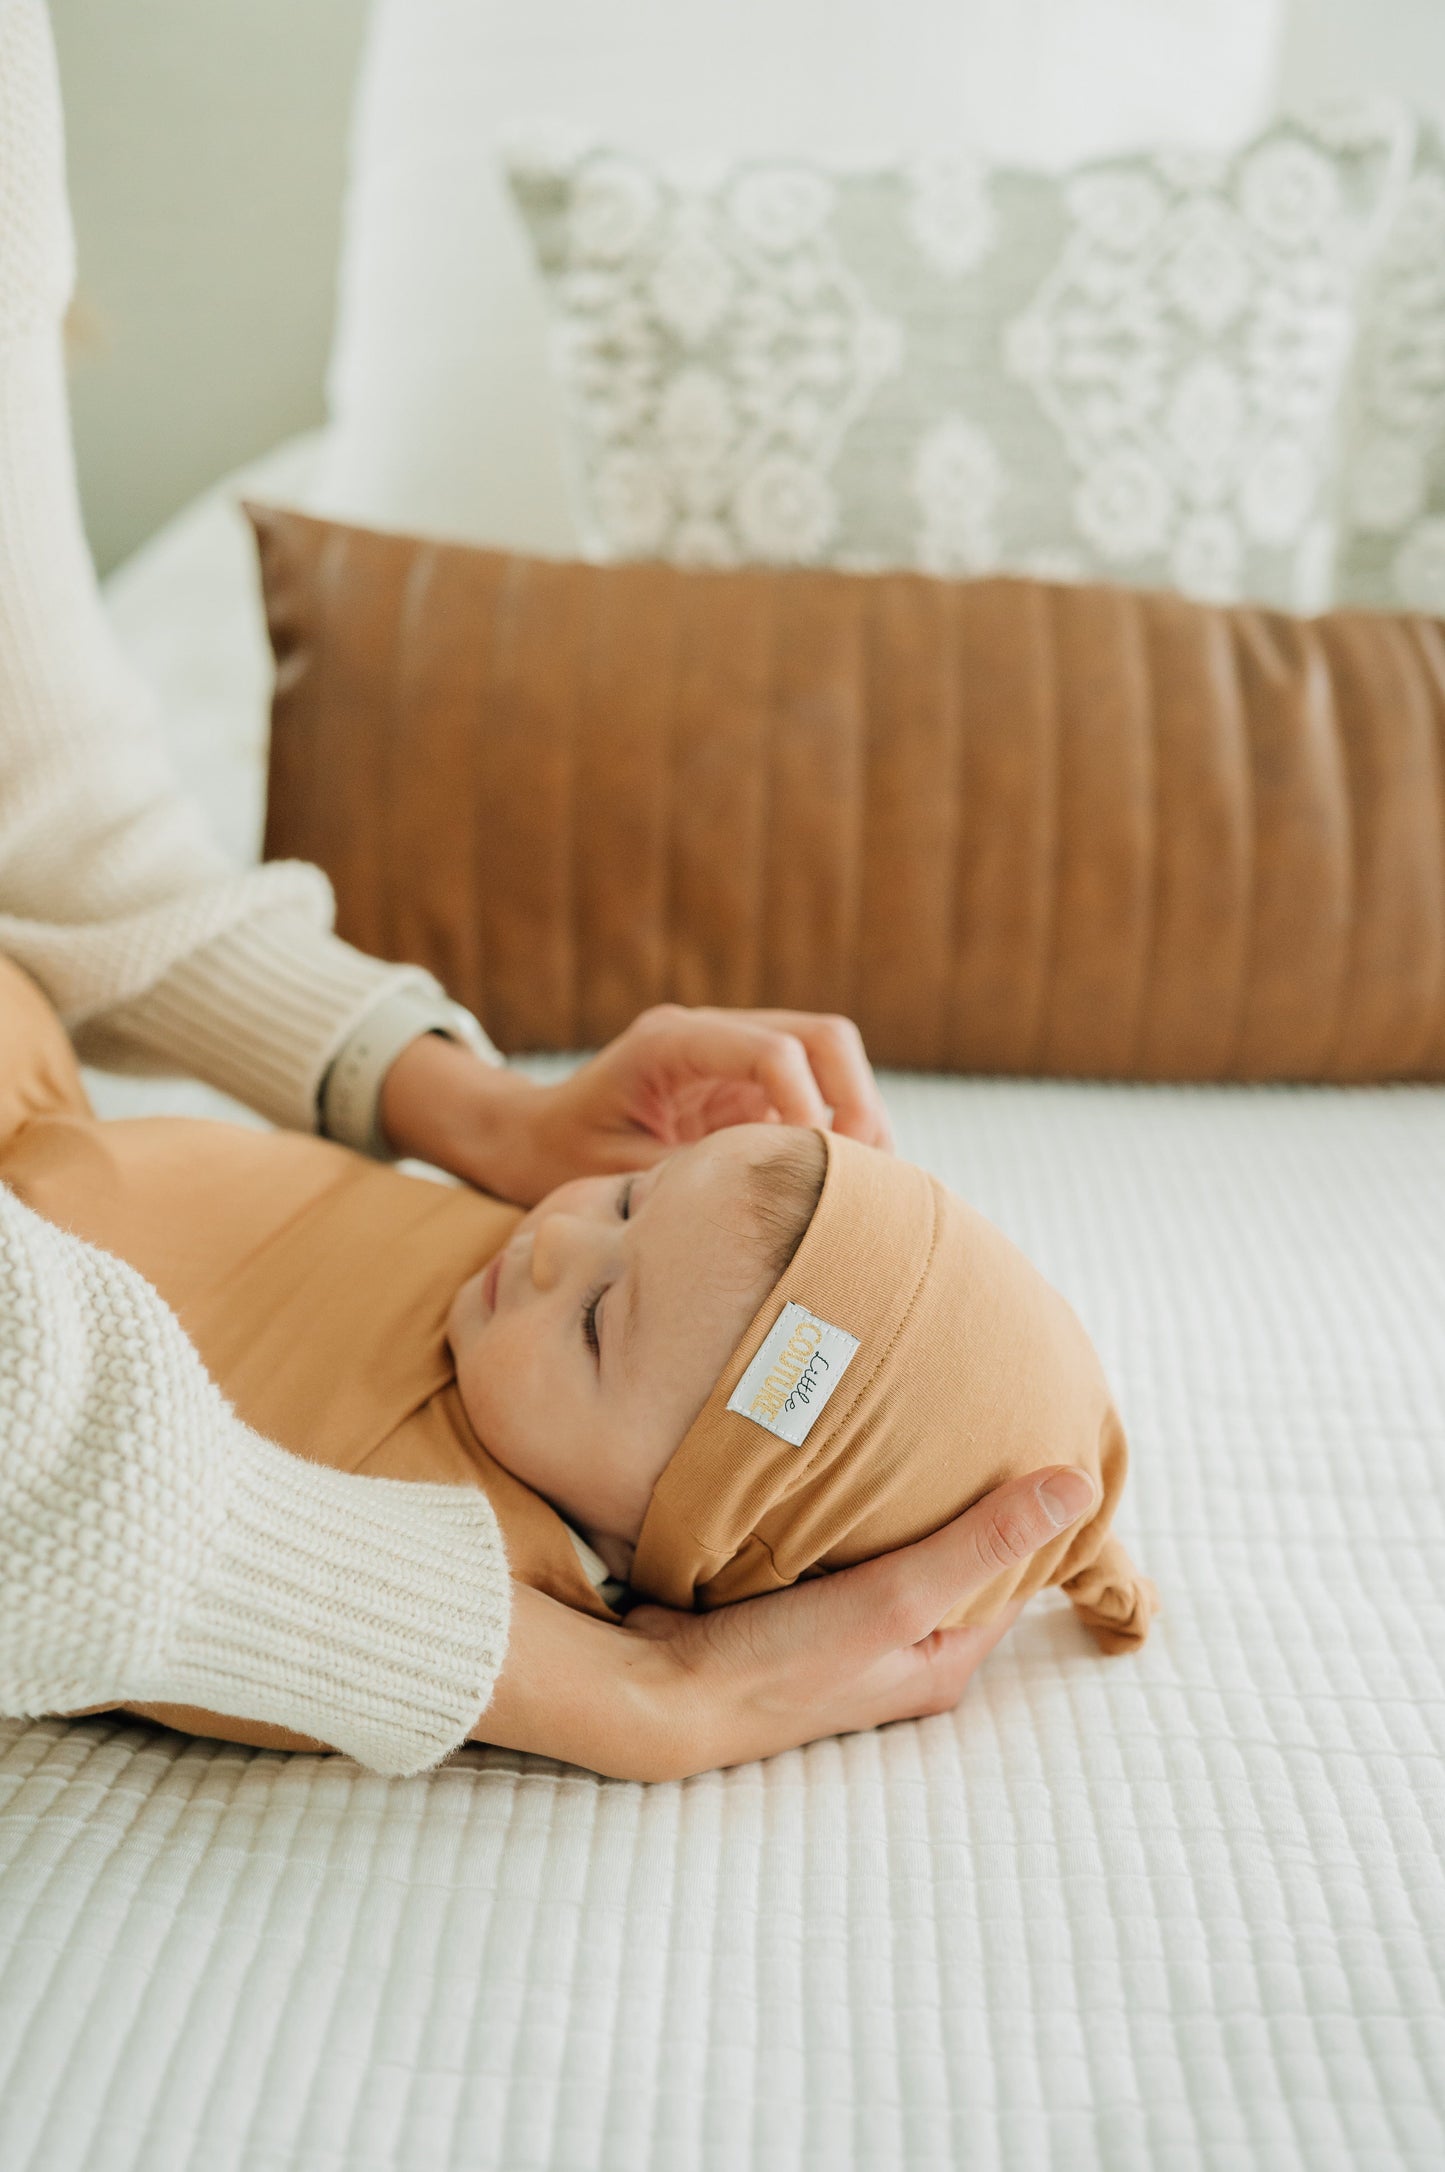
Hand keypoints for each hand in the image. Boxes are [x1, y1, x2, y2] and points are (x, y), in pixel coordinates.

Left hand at [379, 1002, 892, 1205]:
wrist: (528, 1139)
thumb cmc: (558, 1158)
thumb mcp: (614, 1179)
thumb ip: (684, 1182)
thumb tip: (766, 1209)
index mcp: (671, 1044)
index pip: (773, 1050)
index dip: (810, 1107)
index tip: (809, 1169)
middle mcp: (711, 1036)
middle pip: (825, 1037)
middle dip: (857, 1103)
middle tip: (862, 1179)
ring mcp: (735, 1057)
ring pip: (833, 1061)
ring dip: (858, 1119)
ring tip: (857, 1190)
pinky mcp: (749, 1086)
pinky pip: (817, 1093)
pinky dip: (838, 1134)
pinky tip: (833, 1189)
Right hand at [475, 1465, 1095, 1779]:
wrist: (662, 1691)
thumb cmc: (781, 1661)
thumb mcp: (897, 1598)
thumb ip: (981, 1541)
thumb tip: (1082, 1487)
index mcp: (943, 1660)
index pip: (1014, 1578)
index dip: (1030, 1517)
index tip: (1039, 1442)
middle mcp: (904, 1650)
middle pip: (955, 1562)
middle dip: (965, 1501)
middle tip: (977, 1418)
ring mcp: (849, 1631)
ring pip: (895, 1549)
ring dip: (901, 1501)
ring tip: (916, 1423)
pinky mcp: (798, 1607)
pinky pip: (841, 1546)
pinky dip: (848, 1508)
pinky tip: (844, 1456)